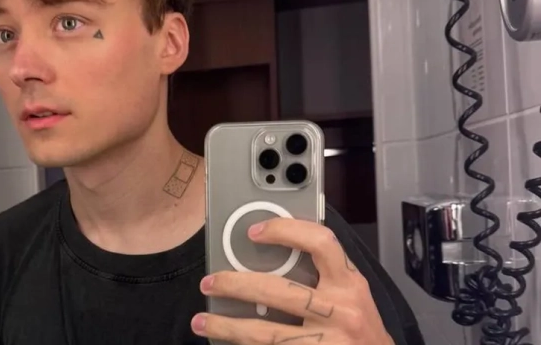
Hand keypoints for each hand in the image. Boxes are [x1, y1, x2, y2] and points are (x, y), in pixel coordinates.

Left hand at [192, 218, 393, 343]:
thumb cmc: (362, 332)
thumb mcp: (352, 297)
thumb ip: (322, 276)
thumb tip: (268, 255)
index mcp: (351, 285)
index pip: (321, 243)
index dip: (285, 230)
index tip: (254, 231)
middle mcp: (341, 313)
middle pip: (278, 291)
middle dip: (236, 285)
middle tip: (210, 282)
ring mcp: (327, 344)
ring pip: (266, 334)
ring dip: (228, 327)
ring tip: (201, 322)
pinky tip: (226, 344)